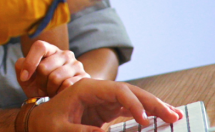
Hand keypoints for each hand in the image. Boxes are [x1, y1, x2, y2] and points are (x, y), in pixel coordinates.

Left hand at [16, 40, 88, 96]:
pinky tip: (60, 94)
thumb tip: (24, 68)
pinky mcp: (85, 77)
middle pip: (44, 67)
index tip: (24, 78)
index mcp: (50, 49)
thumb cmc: (40, 86)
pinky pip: (67, 86)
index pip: (40, 46)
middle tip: (42, 87)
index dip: (30, 62)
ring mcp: (76, 65)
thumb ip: (21, 67)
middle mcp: (65, 54)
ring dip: (49, 89)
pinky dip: (60, 93)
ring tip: (51, 91)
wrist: (60, 102)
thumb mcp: (26, 78)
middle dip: (39, 82)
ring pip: (56, 78)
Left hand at [28, 78, 182, 131]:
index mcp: (85, 88)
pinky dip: (146, 113)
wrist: (39, 121)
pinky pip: (130, 108)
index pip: (116, 91)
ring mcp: (104, 99)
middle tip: (173, 115)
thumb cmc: (47, 123)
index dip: (133, 103)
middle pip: (130, 91)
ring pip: (134, 98)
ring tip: (175, 115)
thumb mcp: (59, 129)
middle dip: (152, 102)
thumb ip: (80, 131)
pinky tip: (161, 118)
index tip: (144, 120)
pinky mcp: (107, 109)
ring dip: (154, 106)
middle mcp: (98, 90)